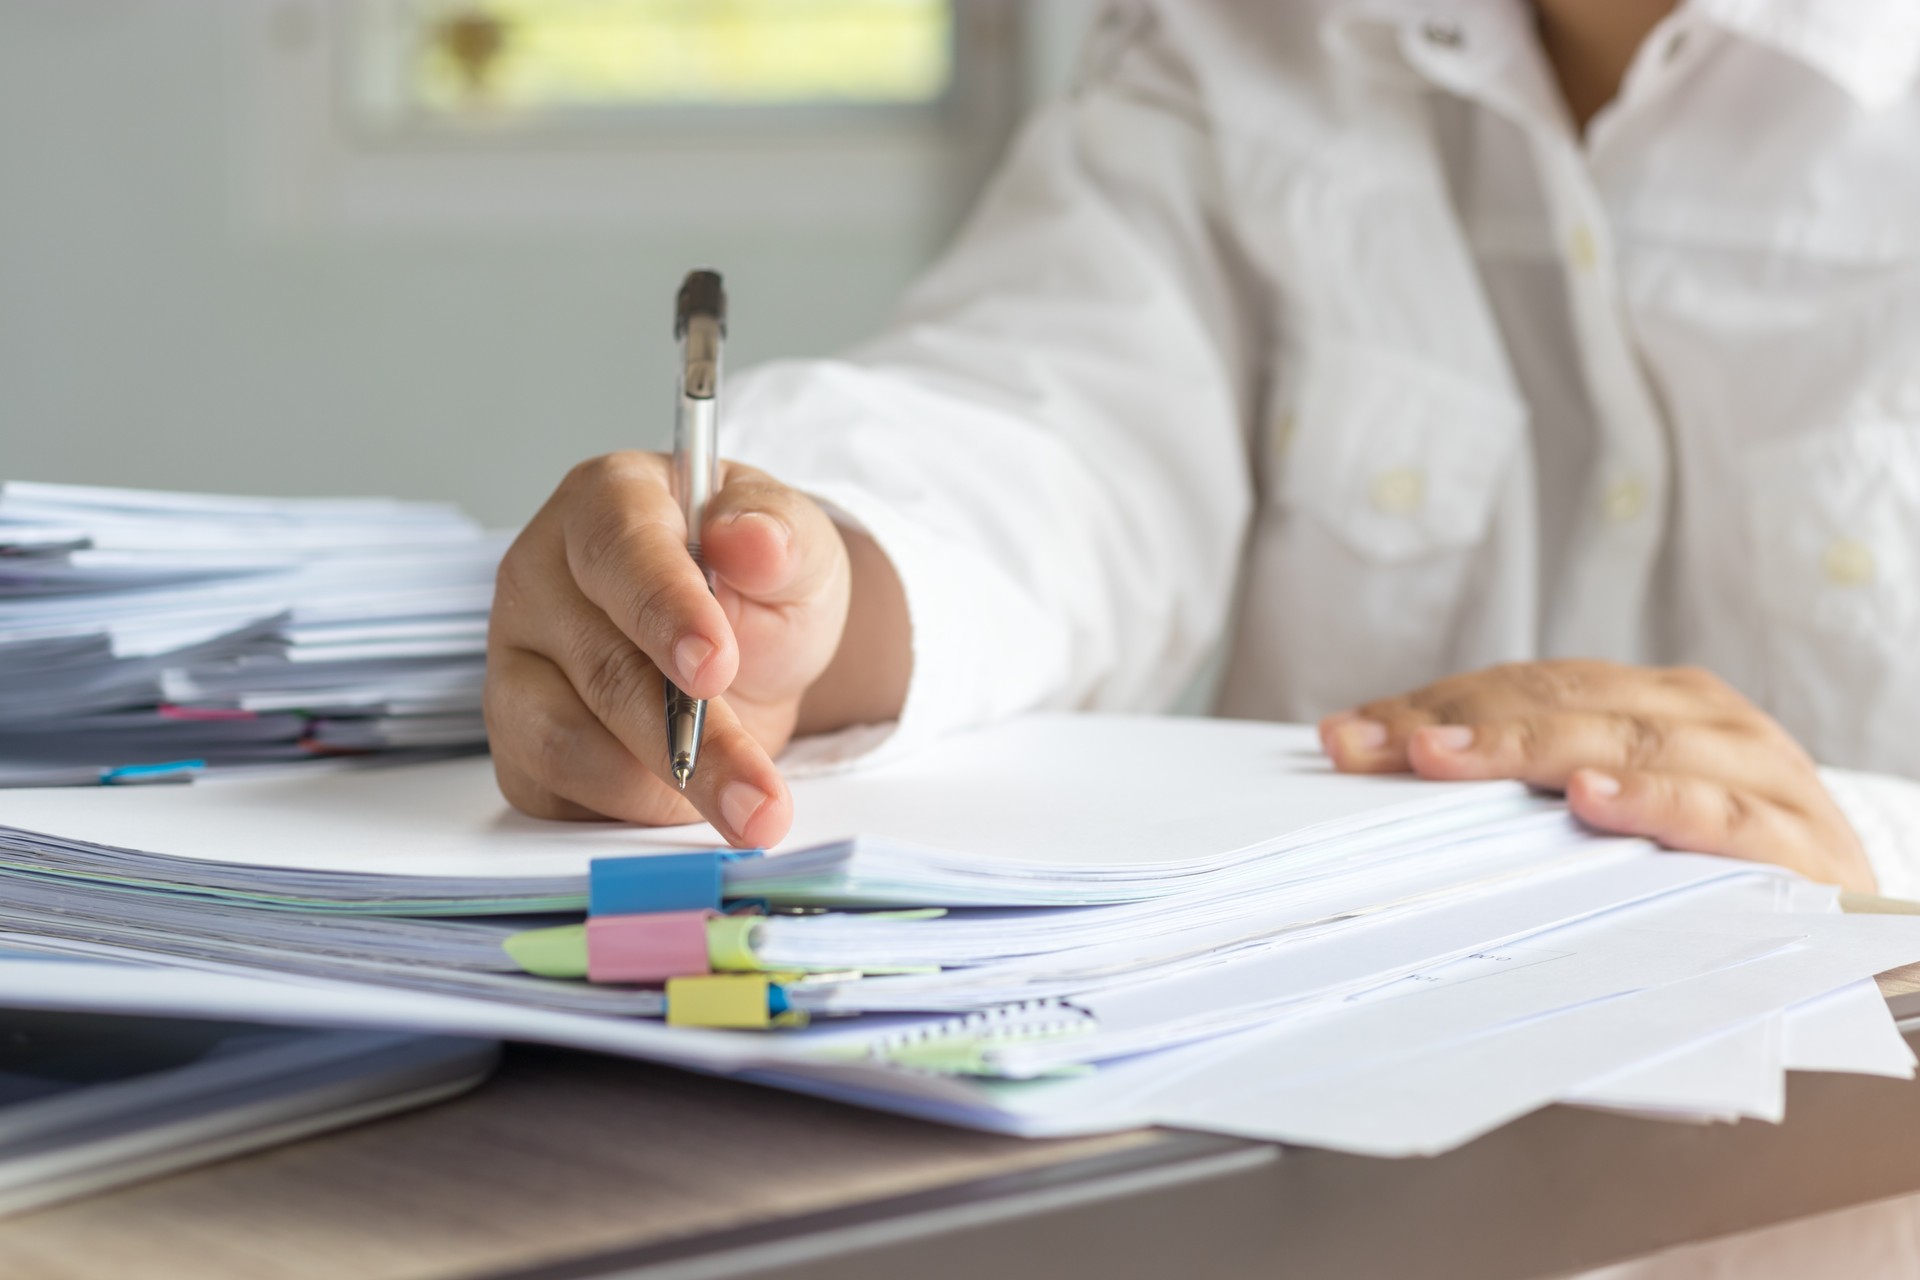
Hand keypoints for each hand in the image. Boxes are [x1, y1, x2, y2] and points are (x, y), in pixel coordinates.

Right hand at [484, 452, 859, 845]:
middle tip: (759, 798)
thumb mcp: (797, 549)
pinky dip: (628, 813)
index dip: (664, 609)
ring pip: (566, 742)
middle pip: (602, 666)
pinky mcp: (517, 742)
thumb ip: (783, 538)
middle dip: (694, 740)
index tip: (715, 665)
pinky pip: (556, 793)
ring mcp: (518, 663)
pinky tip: (689, 808)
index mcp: (606, 504)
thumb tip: (754, 539)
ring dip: (663, 791)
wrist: (745, 649)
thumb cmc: (756, 584)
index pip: (618, 550)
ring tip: (746, 809)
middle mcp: (540, 578)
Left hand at [1318, 660, 1874, 891]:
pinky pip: (1717, 817)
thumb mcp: (1620, 815)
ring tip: (1449, 758)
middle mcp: (1701, 720)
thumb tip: (1393, 774)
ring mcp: (1753, 774)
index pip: (1523, 688)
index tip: (1346, 736)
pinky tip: (1590, 801)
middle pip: (1561, 704)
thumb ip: (1532, 793)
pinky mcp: (1796, 845)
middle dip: (1455, 723)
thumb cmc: (1715, 869)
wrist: (1858, 936)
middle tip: (1372, 748)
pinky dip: (1653, 803)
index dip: (1432, 706)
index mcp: (1651, 702)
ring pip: (1628, 742)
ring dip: (1531, 747)